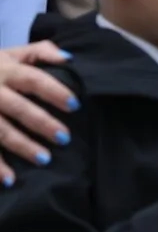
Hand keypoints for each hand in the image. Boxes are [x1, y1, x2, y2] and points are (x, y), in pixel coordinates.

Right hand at [0, 42, 76, 183]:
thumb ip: (41, 51)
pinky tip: (10, 180)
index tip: (75, 105)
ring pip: (0, 130)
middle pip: (18, 108)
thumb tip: (70, 59)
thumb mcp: (12, 54)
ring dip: (22, 146)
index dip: (54, 91)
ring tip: (45, 159)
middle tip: (65, 138)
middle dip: (42, 123)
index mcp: (5, 70)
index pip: (33, 79)